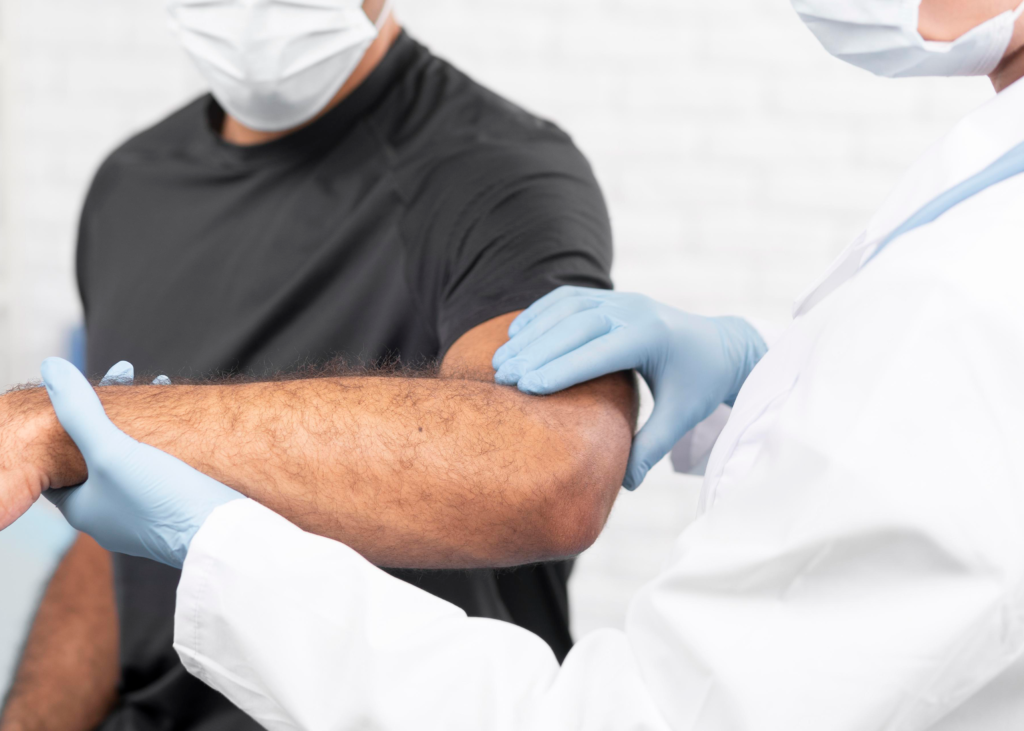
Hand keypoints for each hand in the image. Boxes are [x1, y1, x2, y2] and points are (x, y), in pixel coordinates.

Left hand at [41, 357, 241, 567]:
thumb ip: (80, 412)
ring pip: (131, 456)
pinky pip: (159, 466)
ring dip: (142, 422)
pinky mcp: (173, 509)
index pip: (59, 456)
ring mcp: (142, 514)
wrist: (220, 533)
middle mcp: (109, 514)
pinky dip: (164, 439)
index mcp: (82, 508)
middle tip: (130, 377)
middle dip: (112, 412)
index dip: (70, 415)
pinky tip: (181, 421)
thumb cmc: (161, 500)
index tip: (97, 383)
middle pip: (96, 451)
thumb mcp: (112, 451)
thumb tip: (51, 368)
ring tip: (161, 386)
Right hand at [492, 287, 766, 489]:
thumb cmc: (697, 384)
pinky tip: (515, 335)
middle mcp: (635, 311)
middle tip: (504, 378)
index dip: (562, 367)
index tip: (528, 387)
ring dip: (531, 332)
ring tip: (501, 362)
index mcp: (652, 337)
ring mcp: (622, 299)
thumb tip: (624, 486)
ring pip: (567, 308)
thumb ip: (651, 448)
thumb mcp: (680, 417)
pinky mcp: (611, 298)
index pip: (600, 350)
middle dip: (536, 351)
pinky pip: (568, 298)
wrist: (718, 346)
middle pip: (576, 324)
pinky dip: (539, 315)